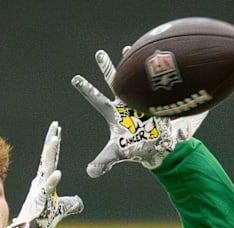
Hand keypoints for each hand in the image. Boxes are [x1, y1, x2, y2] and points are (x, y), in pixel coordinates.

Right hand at [5, 121, 83, 227]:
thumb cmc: (41, 221)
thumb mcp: (60, 210)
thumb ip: (70, 204)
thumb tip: (79, 202)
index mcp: (44, 182)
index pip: (51, 159)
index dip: (54, 145)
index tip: (57, 130)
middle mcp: (40, 183)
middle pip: (47, 158)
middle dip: (51, 141)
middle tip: (55, 125)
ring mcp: (39, 191)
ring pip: (46, 168)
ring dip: (50, 153)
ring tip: (55, 139)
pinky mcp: (40, 202)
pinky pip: (48, 190)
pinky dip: (52, 181)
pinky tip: (58, 173)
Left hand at [71, 48, 208, 177]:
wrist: (158, 147)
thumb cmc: (136, 148)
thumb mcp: (117, 154)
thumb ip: (103, 162)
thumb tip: (90, 173)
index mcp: (113, 114)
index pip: (96, 99)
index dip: (86, 89)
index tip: (75, 78)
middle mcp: (124, 104)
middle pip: (113, 82)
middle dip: (106, 68)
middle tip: (98, 53)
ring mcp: (139, 100)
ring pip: (132, 78)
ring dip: (129, 64)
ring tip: (126, 48)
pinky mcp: (153, 101)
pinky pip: (151, 83)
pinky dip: (151, 72)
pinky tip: (153, 58)